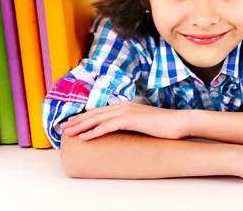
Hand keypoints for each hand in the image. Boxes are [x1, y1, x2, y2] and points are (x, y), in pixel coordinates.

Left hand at [60, 101, 190, 140]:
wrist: (179, 123)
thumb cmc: (163, 126)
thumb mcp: (143, 124)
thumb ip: (131, 125)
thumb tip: (122, 132)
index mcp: (126, 106)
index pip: (100, 111)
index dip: (84, 117)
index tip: (72, 123)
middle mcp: (123, 106)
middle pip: (95, 113)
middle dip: (77, 120)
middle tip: (62, 127)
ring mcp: (127, 111)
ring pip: (98, 118)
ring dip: (81, 126)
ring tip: (68, 132)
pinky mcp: (131, 119)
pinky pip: (108, 126)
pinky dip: (94, 131)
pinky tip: (84, 137)